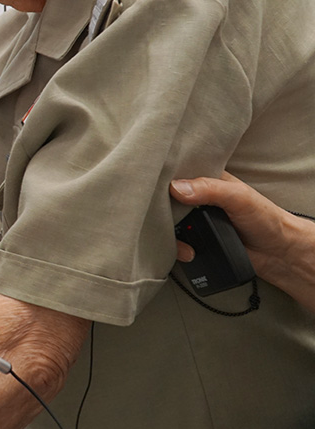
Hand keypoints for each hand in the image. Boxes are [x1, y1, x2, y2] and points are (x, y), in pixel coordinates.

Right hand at [170, 173, 289, 276]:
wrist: (277, 254)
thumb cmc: (266, 219)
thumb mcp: (239, 197)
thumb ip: (210, 189)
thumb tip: (176, 188)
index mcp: (206, 180)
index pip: (176, 174)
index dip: (162, 180)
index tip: (151, 188)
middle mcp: (196, 199)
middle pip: (166, 201)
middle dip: (162, 213)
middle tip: (163, 221)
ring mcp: (194, 221)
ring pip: (167, 224)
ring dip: (170, 235)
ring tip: (186, 244)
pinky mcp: (195, 241)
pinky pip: (175, 243)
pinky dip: (176, 249)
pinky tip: (188, 252)